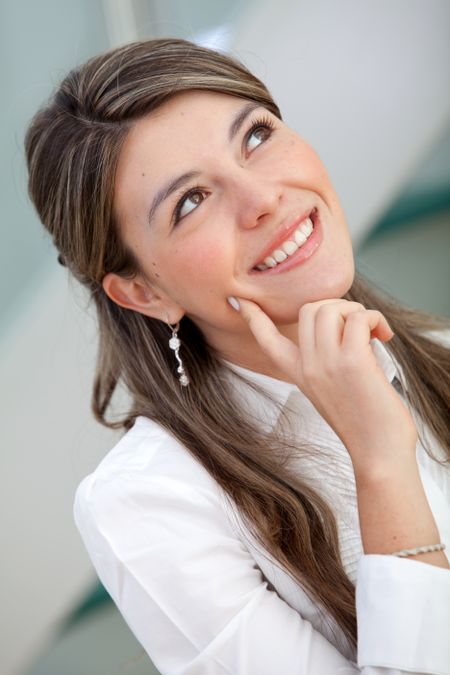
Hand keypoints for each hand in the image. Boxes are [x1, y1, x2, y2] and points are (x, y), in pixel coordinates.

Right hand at [229, 297, 417, 475]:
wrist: (378, 454)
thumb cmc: (366, 425)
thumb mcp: (333, 392)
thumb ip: (329, 364)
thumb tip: (350, 329)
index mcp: (299, 374)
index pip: (266, 339)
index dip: (252, 317)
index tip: (238, 300)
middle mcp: (308, 366)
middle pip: (310, 308)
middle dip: (339, 306)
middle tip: (360, 327)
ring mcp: (328, 363)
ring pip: (332, 307)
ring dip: (359, 311)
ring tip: (375, 332)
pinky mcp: (353, 362)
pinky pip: (360, 317)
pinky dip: (376, 319)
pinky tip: (385, 336)